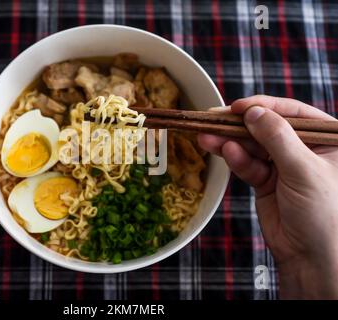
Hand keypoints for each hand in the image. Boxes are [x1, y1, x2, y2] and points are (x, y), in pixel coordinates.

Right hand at [198, 95, 337, 298]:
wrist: (312, 256)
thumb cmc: (324, 212)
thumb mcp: (302, 169)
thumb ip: (277, 138)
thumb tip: (253, 112)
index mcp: (326, 139)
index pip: (293, 112)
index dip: (264, 106)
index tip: (238, 106)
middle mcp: (304, 149)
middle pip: (267, 128)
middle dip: (239, 125)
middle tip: (212, 119)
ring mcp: (283, 165)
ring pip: (252, 146)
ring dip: (229, 141)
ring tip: (206, 137)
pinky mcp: (266, 181)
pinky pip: (248, 164)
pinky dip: (236, 159)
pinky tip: (224, 152)